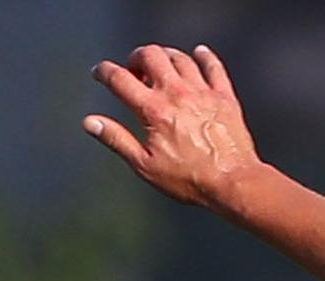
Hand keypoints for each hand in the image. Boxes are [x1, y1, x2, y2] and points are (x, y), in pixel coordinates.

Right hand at [84, 44, 262, 211]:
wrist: (234, 183)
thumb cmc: (191, 180)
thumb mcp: (145, 165)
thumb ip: (117, 139)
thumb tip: (90, 122)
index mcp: (153, 110)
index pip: (119, 78)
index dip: (104, 72)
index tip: (100, 73)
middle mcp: (176, 94)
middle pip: (149, 55)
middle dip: (136, 58)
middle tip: (134, 70)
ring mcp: (202, 93)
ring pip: (179, 57)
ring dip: (164, 56)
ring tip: (160, 66)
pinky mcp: (224, 97)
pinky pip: (213, 66)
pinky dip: (203, 56)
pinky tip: (198, 54)